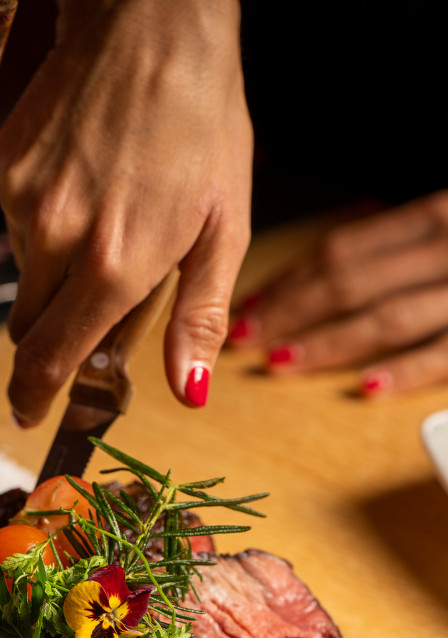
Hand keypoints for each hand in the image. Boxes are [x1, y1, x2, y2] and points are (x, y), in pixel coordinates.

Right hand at [0, 0, 251, 425]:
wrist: (152, 25)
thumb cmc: (202, 122)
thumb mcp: (224, 229)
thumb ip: (200, 320)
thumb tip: (190, 393)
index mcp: (115, 266)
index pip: (51, 357)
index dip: (37, 396)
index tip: (32, 414)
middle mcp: (58, 239)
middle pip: (29, 326)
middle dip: (54, 334)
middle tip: (96, 301)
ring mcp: (24, 200)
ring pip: (25, 274)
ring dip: (56, 274)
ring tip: (108, 219)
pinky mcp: (6, 167)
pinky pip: (17, 223)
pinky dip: (47, 224)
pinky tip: (87, 184)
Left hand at [229, 192, 447, 395]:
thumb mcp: (446, 226)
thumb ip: (397, 244)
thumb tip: (322, 270)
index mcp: (431, 219)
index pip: (341, 250)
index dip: (287, 280)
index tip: (249, 305)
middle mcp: (444, 249)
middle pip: (349, 283)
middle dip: (288, 313)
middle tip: (243, 337)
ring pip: (385, 319)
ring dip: (326, 343)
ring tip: (278, 362)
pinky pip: (442, 355)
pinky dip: (404, 371)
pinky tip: (364, 386)